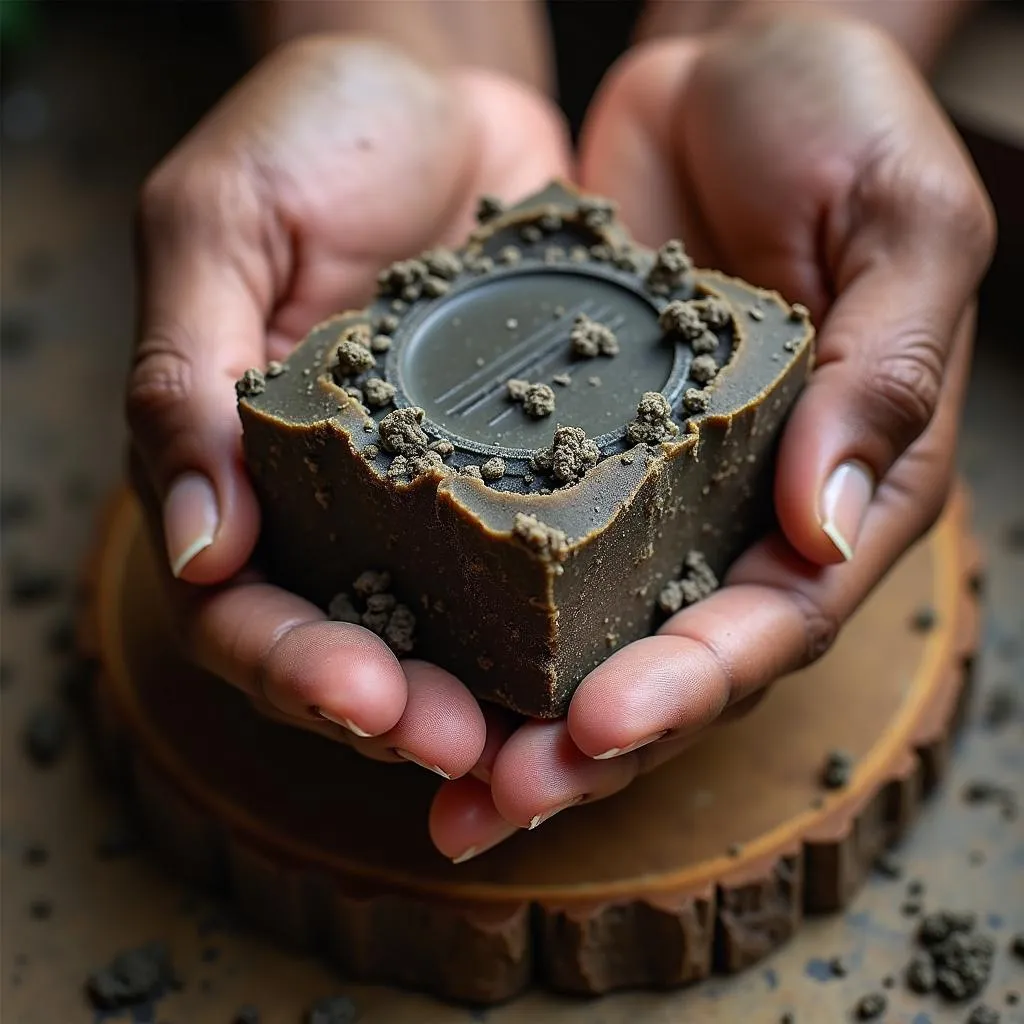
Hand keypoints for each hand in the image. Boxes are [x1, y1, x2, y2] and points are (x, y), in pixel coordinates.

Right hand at [127, 36, 570, 774]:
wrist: (437, 90)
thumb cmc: (312, 135)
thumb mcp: (220, 223)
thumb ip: (185, 372)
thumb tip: (197, 545)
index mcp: (245, 468)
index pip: (242, 607)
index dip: (294, 666)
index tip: (366, 694)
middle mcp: (339, 502)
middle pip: (354, 647)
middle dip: (405, 712)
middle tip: (475, 748)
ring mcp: (435, 494)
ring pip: (454, 633)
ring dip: (495, 697)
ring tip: (555, 737)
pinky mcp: (525, 466)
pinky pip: (546, 559)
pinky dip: (572, 615)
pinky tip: (617, 645)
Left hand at [428, 15, 993, 860]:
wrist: (736, 58)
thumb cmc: (838, 119)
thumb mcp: (901, 222)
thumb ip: (882, 372)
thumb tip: (826, 525)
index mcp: (838, 481)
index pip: (772, 617)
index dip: (689, 683)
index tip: (598, 725)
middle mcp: (741, 507)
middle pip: (670, 658)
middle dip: (589, 743)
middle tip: (493, 800)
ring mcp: (652, 483)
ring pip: (587, 629)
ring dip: (520, 712)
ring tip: (444, 776)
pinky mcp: (570, 440)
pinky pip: (520, 539)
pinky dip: (477, 606)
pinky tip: (410, 650)